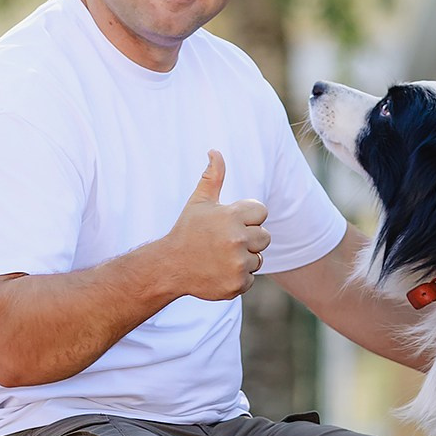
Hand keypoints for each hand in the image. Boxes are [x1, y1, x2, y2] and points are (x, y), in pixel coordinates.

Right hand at [161, 150, 269, 300]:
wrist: (170, 267)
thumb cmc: (187, 231)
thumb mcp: (199, 202)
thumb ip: (212, 177)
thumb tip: (215, 151)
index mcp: (231, 216)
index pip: (261, 212)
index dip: (247, 218)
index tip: (229, 224)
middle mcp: (236, 239)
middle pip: (265, 237)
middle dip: (248, 239)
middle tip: (223, 243)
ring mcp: (237, 263)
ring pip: (258, 259)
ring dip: (244, 259)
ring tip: (220, 258)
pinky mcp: (237, 284)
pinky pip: (251, 278)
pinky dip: (238, 278)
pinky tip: (219, 272)